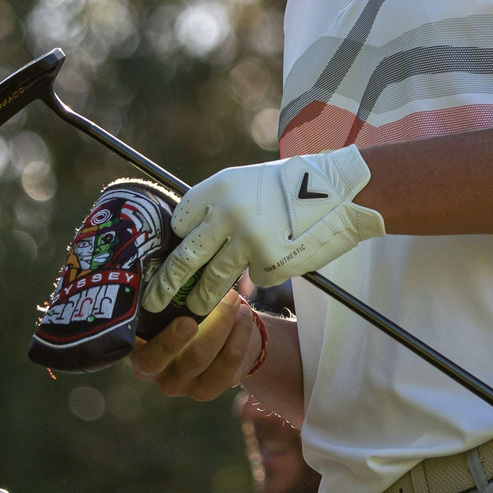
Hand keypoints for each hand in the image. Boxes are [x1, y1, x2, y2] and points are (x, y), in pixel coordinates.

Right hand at [130, 290, 261, 400]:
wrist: (215, 332)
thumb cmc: (184, 306)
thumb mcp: (170, 299)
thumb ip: (166, 288)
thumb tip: (176, 256)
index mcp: (136, 347)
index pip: (144, 351)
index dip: (167, 340)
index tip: (188, 321)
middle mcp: (153, 371)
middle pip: (179, 357)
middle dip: (205, 326)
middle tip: (226, 299)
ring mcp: (179, 384)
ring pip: (203, 358)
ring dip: (225, 325)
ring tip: (237, 301)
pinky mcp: (205, 391)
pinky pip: (227, 365)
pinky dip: (240, 337)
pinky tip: (245, 315)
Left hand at [143, 145, 383, 314]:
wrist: (340, 191)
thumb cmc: (292, 185)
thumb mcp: (249, 182)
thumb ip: (221, 204)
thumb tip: (194, 233)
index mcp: (219, 188)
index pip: (180, 220)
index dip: (178, 239)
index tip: (175, 252)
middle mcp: (227, 213)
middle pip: (186, 256)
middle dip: (166, 283)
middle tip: (152, 301)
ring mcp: (248, 240)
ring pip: (214, 280)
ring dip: (202, 299)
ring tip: (193, 310)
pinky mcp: (270, 262)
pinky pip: (256, 278)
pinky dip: (261, 275)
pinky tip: (277, 261)